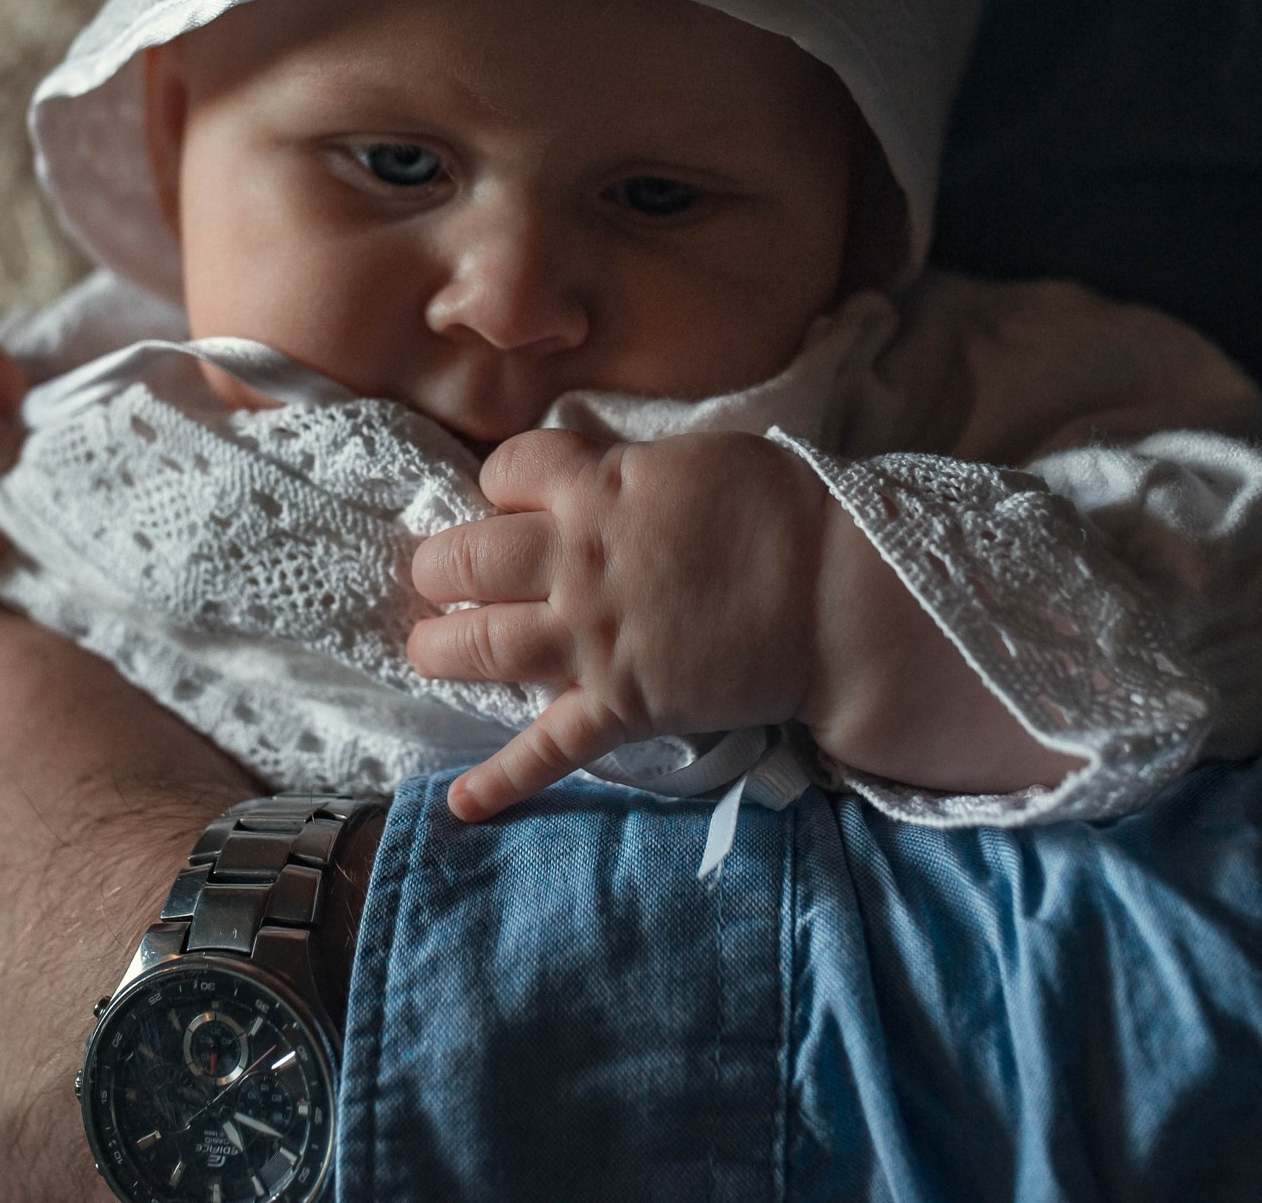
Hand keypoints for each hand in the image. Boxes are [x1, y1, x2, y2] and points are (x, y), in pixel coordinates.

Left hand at [0, 588, 256, 1201]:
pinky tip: (135, 1137)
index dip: (32, 915)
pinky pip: (15, 1190)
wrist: (247, 982)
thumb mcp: (50, 699)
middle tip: (135, 990)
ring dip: (43, 1105)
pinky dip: (58, 1171)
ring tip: (151, 1071)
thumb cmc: (144, 838)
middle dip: (25, 1020)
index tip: (110, 910)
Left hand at [407, 430, 834, 820]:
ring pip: (479, 645)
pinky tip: (460, 804)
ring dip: (438, 648)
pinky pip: (547, 750)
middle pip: (465, 558)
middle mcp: (576, 564)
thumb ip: (626, 470)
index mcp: (596, 490)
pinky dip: (501, 781)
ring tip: (429, 649)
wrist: (832, 595)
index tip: (511, 499)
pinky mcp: (618, 707)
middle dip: (440, 565)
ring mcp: (591, 641)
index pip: (505, 469)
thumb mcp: (690, 458)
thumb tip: (592, 476)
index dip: (500, 484)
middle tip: (442, 575)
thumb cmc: (779, 510)